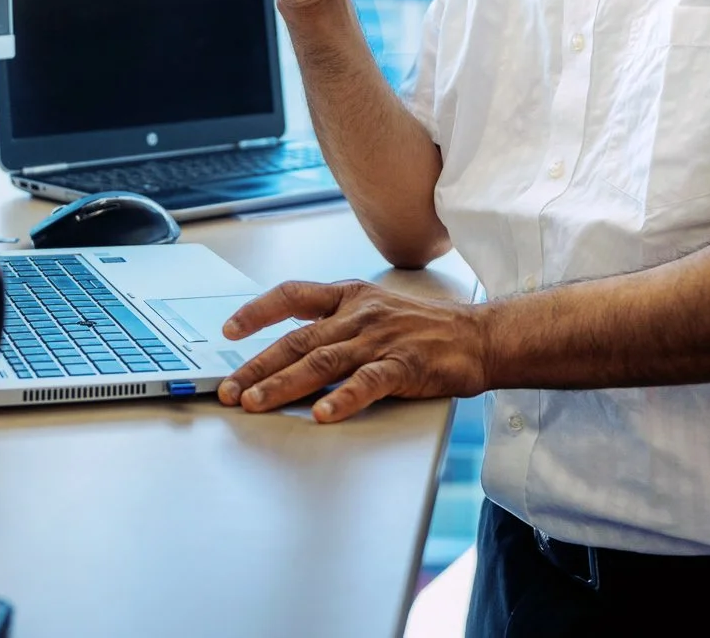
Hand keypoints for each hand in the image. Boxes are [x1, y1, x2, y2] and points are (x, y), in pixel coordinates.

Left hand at [215, 280, 490, 422]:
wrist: (480, 336)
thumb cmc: (426, 328)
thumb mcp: (376, 309)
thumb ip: (336, 323)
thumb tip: (291, 348)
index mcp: (349, 297)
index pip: (292, 295)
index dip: (257, 311)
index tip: (229, 330)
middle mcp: (359, 315)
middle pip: (297, 340)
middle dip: (257, 366)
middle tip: (229, 389)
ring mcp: (381, 340)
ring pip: (321, 362)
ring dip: (283, 384)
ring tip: (256, 403)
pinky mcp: (404, 366)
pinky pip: (366, 383)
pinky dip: (341, 399)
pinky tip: (321, 413)